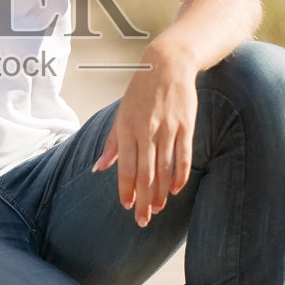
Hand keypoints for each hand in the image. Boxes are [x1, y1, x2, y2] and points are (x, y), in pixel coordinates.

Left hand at [92, 36, 198, 226]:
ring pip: (164, 168)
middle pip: (145, 173)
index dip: (126, 188)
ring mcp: (167, 129)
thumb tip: (99, 167)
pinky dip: (180, 175)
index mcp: (127, 128)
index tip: (127, 206)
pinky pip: (183, 156)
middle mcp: (146, 131)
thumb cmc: (141, 91)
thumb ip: (112, 142)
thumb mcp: (121, 113)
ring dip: (161, 192)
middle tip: (143, 220)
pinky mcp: (185, 126)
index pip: (126, 166)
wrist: (167, 64)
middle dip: (144, 200)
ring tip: (159, 209)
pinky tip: (176, 189)